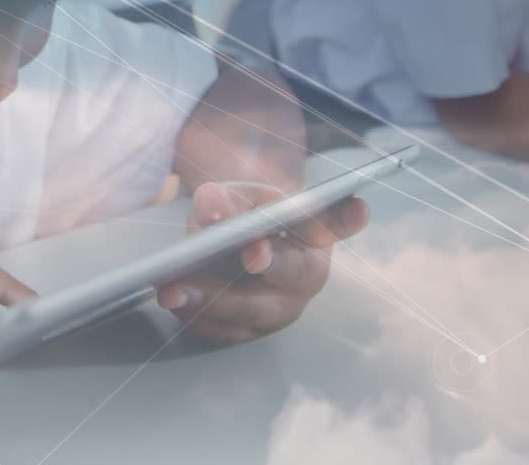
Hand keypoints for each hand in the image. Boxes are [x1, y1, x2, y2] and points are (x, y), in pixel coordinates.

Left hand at [157, 181, 367, 343]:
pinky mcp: (248, 331)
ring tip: (174, 290)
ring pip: (250, 311)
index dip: (346, 218)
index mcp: (314, 234)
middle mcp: (305, 277)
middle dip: (268, 263)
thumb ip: (227, 199)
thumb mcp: (238, 197)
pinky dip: (196, 316)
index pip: (336, 223)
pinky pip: (223, 330)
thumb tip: (211, 202)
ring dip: (212, 301)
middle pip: (291, 274)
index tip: (355, 205)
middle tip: (250, 254)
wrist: (229, 244)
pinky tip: (173, 303)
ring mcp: (279, 309)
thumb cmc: (244, 216)